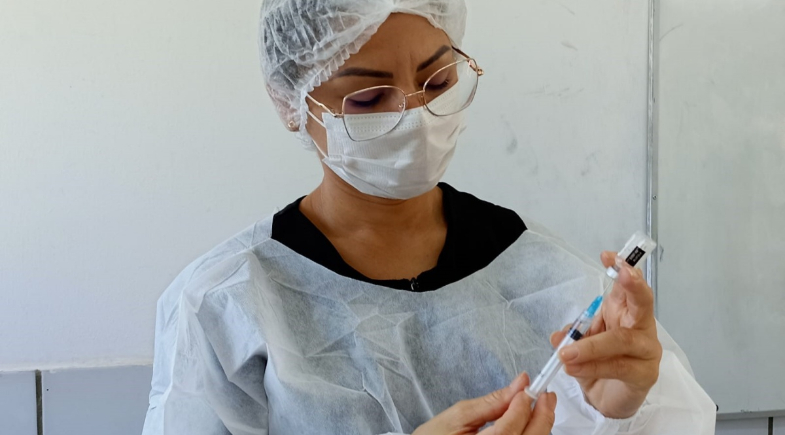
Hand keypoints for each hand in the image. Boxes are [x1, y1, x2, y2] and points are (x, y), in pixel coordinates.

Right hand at [412, 372, 556, 434]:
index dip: (521, 407)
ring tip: (540, 407)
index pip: (508, 429)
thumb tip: (518, 384)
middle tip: (546, 396)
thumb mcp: (457, 417)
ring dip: (540, 426)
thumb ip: (491, 402)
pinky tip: (531, 424)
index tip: (528, 388)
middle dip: (542, 416)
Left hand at [550, 252, 661, 418]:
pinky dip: (593, 367)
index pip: (627, 286)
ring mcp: (646, 351)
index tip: (606, 256)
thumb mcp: (580, 345)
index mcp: (625, 312)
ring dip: (591, 346)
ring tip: (566, 354)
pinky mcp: (644, 374)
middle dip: (633, 285)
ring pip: (623, 340)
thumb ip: (572, 336)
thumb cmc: (599, 365)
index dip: (621, 269)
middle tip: (620, 273)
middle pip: (644, 302)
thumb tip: (558, 337)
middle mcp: (640, 327)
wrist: (609, 400)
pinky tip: (574, 369)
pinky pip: (618, 366)